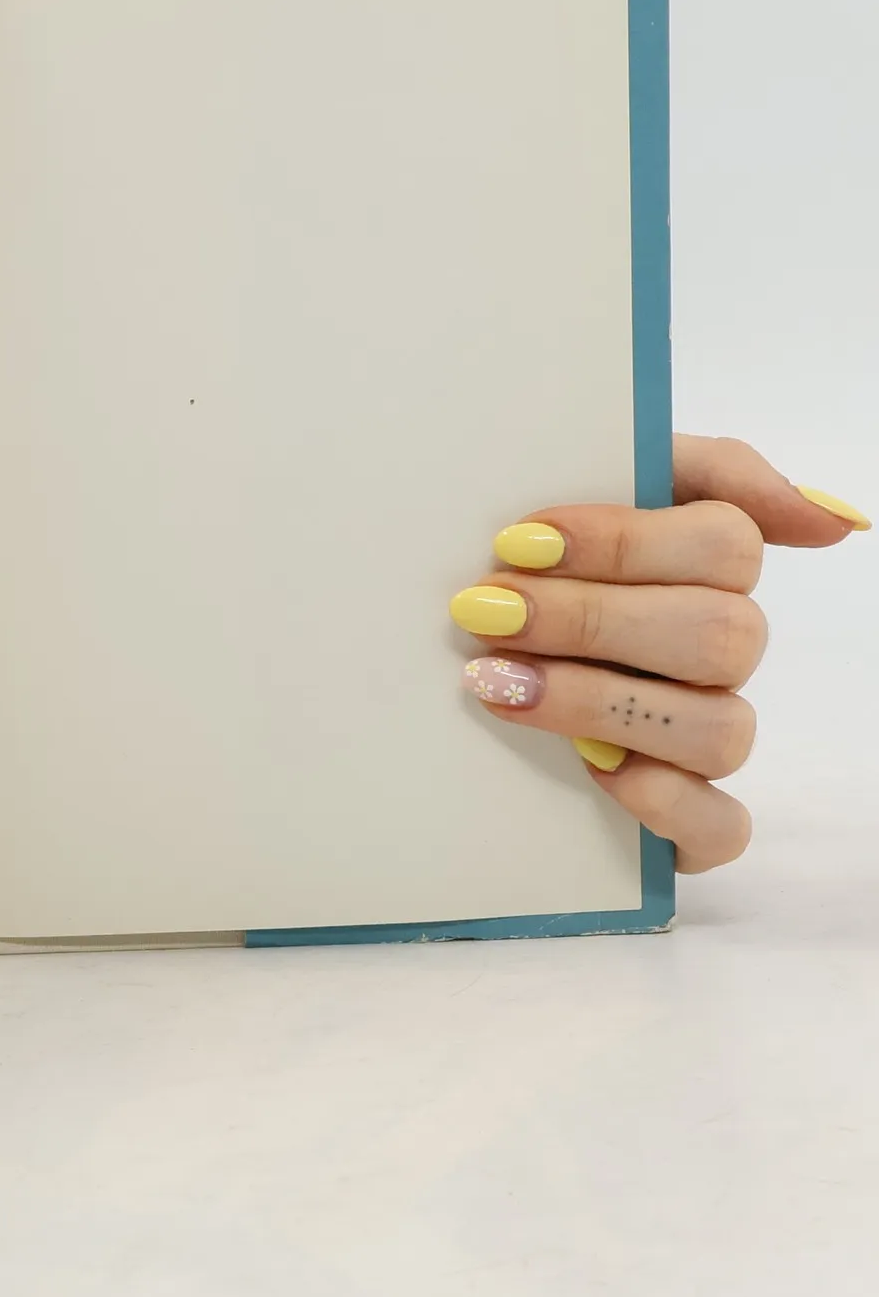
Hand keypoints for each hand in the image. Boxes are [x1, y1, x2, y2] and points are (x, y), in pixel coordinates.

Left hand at [451, 435, 865, 872]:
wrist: (461, 642)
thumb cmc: (530, 560)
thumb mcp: (588, 479)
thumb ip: (700, 470)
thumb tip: (835, 522)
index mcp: (708, 567)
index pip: (726, 545)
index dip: (622, 543)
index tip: (518, 541)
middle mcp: (721, 652)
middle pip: (721, 635)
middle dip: (591, 620)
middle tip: (488, 611)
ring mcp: (706, 734)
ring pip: (719, 729)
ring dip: (600, 703)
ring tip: (499, 681)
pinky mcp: (687, 816)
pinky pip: (720, 826)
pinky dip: (660, 800)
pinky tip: (591, 767)